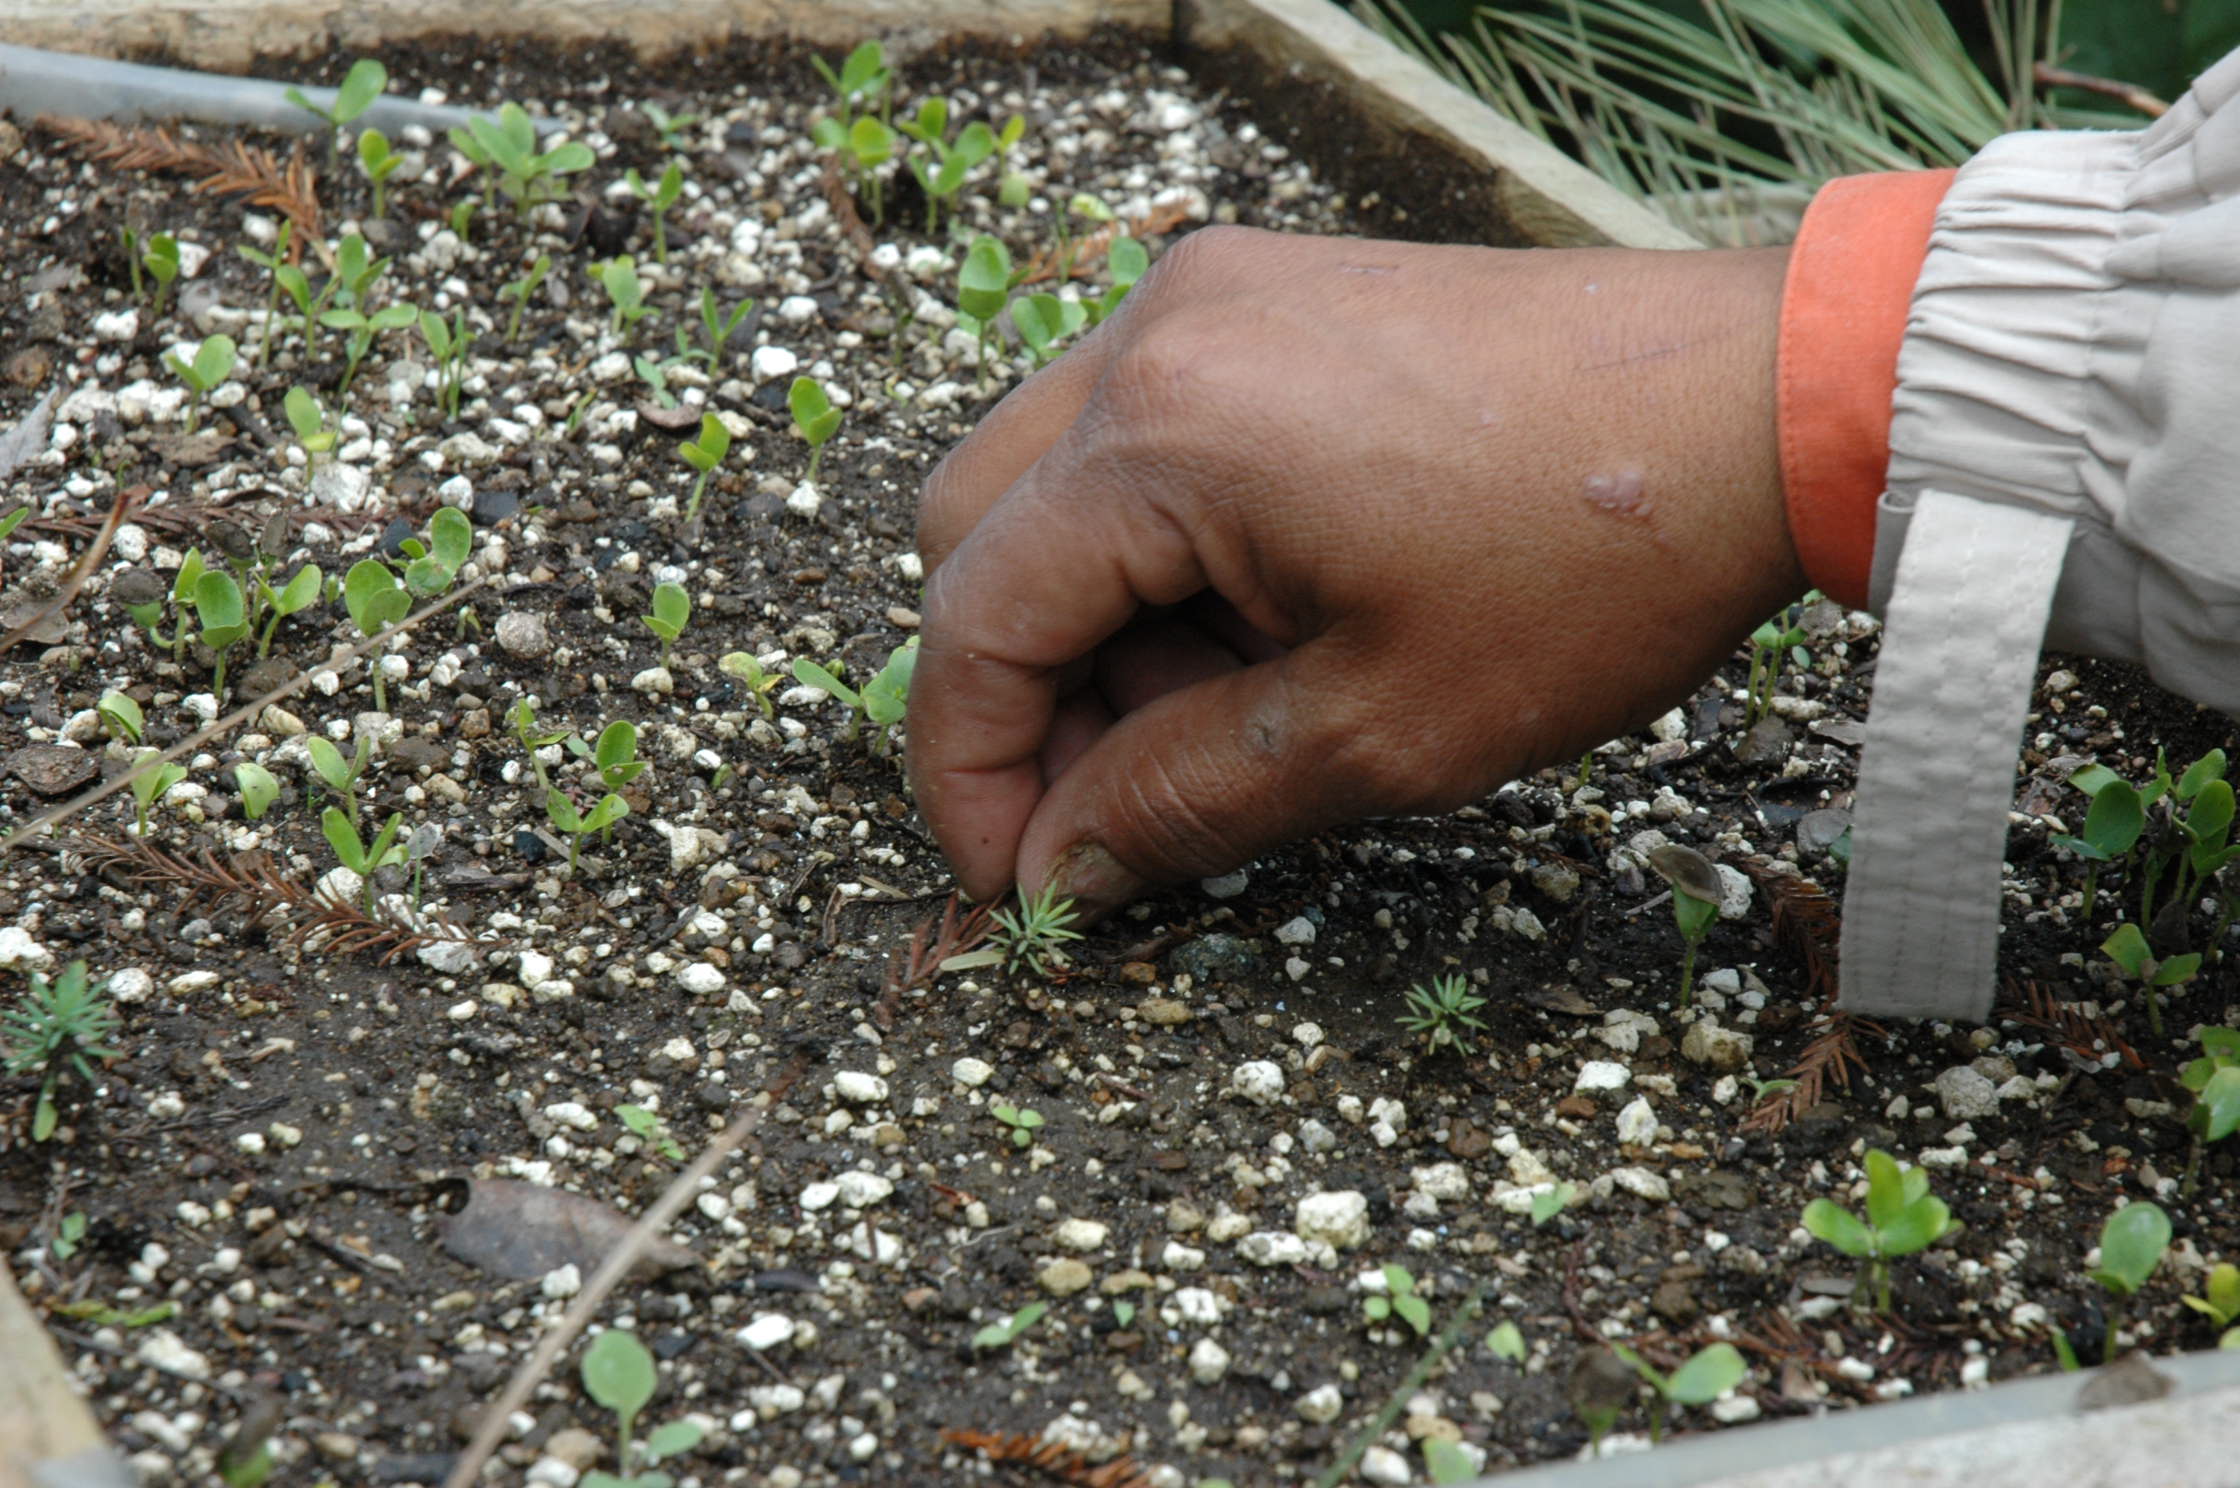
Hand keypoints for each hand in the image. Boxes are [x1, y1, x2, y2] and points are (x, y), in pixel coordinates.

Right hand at [910, 226, 1801, 912]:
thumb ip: (1177, 805)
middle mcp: (1157, 333)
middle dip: (1027, 690)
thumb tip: (1055, 870)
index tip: (1016, 876)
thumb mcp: (1376, 731)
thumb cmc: (1597, 562)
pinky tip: (1269, 614)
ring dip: (1098, 617)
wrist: (1767, 402)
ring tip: (1236, 701)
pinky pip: (1138, 432)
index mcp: (1162, 433)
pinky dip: (1159, 543)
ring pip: (1051, 484)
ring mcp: (1211, 297)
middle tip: (1121, 797)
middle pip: (977, 536)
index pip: (973, 621)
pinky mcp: (1268, 298)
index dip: (969, 773)